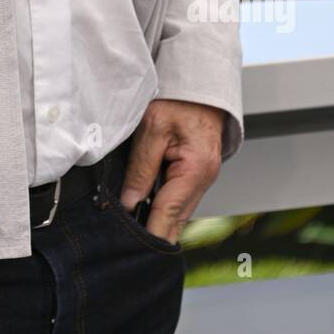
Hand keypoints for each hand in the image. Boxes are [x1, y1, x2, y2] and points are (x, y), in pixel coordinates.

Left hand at [118, 99, 225, 245]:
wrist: (198, 81)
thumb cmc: (178, 99)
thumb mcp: (152, 128)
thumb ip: (140, 168)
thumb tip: (129, 203)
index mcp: (196, 169)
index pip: (168, 212)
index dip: (149, 234)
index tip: (134, 252)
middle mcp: (205, 178)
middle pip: (176, 218)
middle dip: (153, 233)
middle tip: (128, 250)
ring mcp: (204, 177)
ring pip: (178, 210)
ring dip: (158, 219)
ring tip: (132, 233)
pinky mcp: (197, 172)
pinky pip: (179, 197)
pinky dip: (163, 206)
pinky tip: (145, 209)